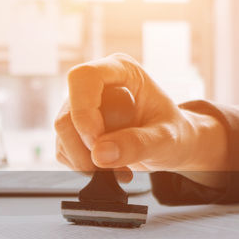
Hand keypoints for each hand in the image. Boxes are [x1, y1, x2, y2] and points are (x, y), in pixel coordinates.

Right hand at [55, 53, 227, 181]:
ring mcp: (82, 105)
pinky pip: (63, 149)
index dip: (84, 112)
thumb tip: (99, 153)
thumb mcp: (166, 139)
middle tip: (116, 165)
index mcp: (121, 70)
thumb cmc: (175, 133)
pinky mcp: (75, 127)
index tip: (99, 143)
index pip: (83, 78)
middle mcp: (97, 84)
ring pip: (63, 135)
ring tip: (119, 168)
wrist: (172, 145)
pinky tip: (110, 167)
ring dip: (86, 161)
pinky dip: (84, 166)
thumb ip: (138, 144)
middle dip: (87, 148)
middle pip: (67, 115)